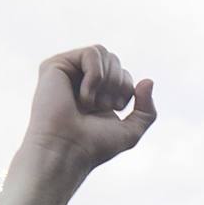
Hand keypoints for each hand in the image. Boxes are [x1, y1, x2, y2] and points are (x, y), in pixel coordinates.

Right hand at [23, 45, 155, 173]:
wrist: (68, 152)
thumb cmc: (93, 146)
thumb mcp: (130, 132)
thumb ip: (146, 111)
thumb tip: (149, 81)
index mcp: (96, 94)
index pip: (123, 74)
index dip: (125, 91)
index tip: (110, 111)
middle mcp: (80, 80)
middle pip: (115, 60)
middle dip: (116, 85)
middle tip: (99, 108)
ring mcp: (67, 72)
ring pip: (104, 52)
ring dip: (106, 82)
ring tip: (89, 104)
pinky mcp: (55, 66)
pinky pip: (92, 53)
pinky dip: (95, 77)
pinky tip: (81, 98)